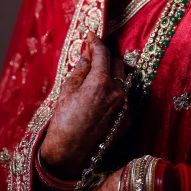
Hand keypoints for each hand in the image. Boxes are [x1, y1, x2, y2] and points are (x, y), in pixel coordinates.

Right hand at [41, 32, 128, 178]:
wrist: (69, 154)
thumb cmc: (63, 121)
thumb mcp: (67, 89)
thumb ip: (81, 68)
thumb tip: (88, 53)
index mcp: (101, 82)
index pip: (103, 53)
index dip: (96, 42)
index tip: (91, 36)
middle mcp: (118, 92)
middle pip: (117, 64)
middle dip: (105, 60)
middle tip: (92, 61)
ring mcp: (125, 107)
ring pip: (123, 81)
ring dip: (112, 77)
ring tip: (95, 83)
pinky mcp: (127, 120)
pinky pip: (124, 98)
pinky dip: (114, 94)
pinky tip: (100, 101)